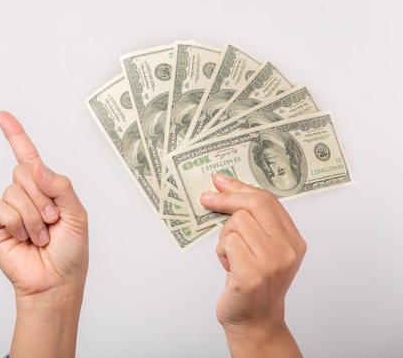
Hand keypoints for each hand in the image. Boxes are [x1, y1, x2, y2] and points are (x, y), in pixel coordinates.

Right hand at [0, 111, 87, 357]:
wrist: (55, 282)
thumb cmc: (70, 251)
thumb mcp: (77, 214)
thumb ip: (61, 186)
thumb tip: (36, 167)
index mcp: (47, 188)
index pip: (28, 156)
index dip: (15, 135)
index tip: (2, 116)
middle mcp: (27, 195)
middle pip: (23, 172)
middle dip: (42, 198)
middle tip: (52, 221)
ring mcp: (11, 209)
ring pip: (14, 192)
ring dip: (32, 218)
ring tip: (40, 236)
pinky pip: (0, 208)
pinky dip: (16, 224)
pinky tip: (23, 239)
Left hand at [200, 173, 305, 357]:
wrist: (255, 321)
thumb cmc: (254, 284)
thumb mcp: (263, 249)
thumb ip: (255, 222)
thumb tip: (226, 188)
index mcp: (293, 240)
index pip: (267, 200)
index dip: (240, 187)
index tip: (220, 181)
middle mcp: (287, 249)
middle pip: (253, 204)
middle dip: (225, 199)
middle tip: (207, 199)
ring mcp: (272, 262)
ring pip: (236, 223)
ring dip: (224, 238)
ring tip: (231, 257)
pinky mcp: (253, 274)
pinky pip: (228, 243)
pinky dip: (221, 253)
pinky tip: (229, 267)